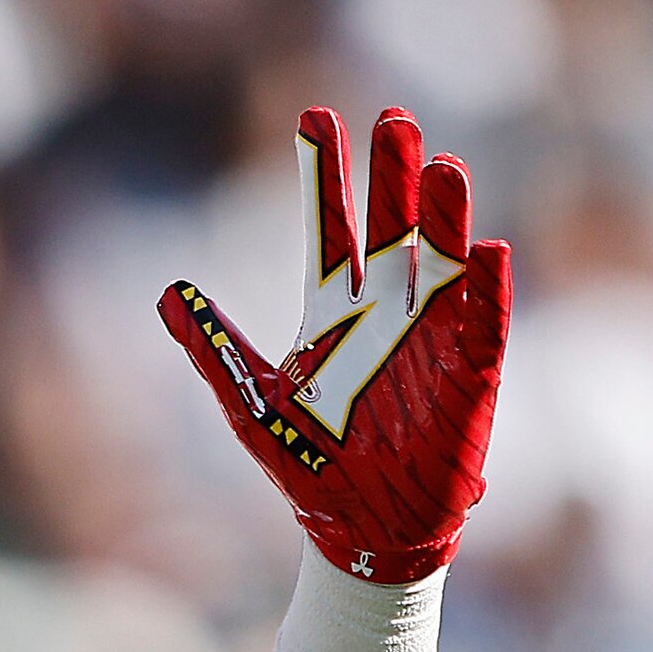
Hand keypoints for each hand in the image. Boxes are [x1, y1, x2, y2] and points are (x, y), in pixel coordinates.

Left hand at [157, 106, 510, 584]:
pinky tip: (486, 249)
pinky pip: (482, 327)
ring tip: (443, 165)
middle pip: (392, 228)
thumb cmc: (310, 469)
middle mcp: (388, 311)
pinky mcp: (469, 378)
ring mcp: (433, 339)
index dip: (324, 174)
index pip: (330, 227)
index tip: (315, 116)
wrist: (360, 534)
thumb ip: (214, 347)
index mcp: (335, 311)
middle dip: (393, 175)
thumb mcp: (251, 405)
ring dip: (445, 216)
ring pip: (443, 262)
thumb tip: (166, 292)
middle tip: (393, 117)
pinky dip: (486, 292)